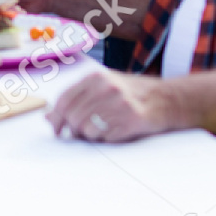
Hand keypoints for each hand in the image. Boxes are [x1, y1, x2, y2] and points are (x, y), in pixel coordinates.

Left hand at [46, 70, 178, 143]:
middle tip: (80, 133)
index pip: (64, 100)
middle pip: (73, 117)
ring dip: (91, 135)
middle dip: (73, 129)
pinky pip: (106, 137)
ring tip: (103, 129)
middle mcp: (106, 88)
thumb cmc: (131, 93)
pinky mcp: (132, 120)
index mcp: (95, 77)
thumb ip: (76, 99)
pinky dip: (107, 138)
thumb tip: (48, 117)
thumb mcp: (102, 87)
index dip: (56, 117)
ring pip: (87, 130)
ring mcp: (119, 103)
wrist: (167, 99)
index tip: (56, 129)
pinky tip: (116, 130)